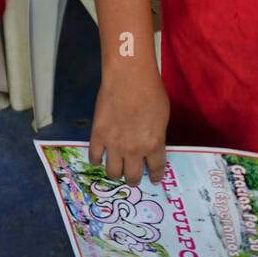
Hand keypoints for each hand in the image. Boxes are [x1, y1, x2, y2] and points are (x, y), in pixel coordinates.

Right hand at [89, 68, 169, 187]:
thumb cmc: (150, 90)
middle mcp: (134, 149)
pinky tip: (100, 156)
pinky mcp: (98, 136)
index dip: (155, 176)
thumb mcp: (162, 116)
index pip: (155, 169)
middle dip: (133, 179)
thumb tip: (151, 144)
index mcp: (154, 144)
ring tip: (117, 167)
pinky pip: (94, 158)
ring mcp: (114, 144)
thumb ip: (156, 135)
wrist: (129, 77)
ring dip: (116, 172)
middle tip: (133, 175)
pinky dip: (98, 160)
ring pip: (112, 173)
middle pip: (132, 177)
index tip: (154, 179)